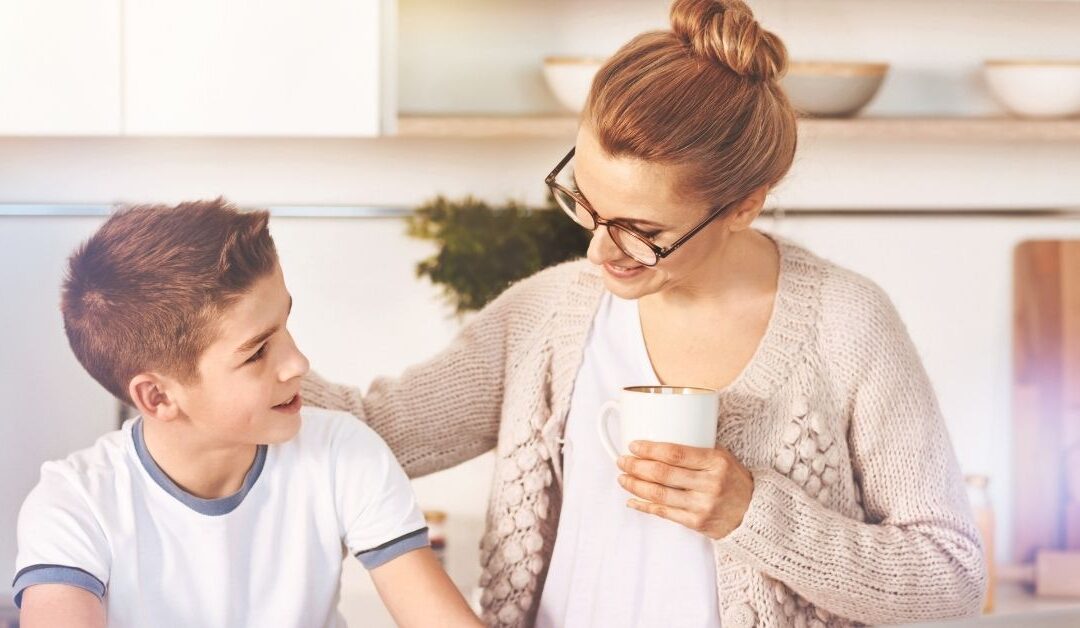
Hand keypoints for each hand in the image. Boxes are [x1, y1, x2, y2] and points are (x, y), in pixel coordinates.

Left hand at [616, 440, 753, 539]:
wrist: (754, 514)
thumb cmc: (734, 481)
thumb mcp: (723, 458)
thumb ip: (697, 449)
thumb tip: (660, 438)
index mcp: (716, 462)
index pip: (676, 454)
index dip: (651, 449)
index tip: (634, 445)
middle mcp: (709, 484)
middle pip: (663, 474)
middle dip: (636, 466)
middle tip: (622, 460)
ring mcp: (702, 506)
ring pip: (659, 495)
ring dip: (635, 485)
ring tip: (622, 477)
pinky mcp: (696, 523)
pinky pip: (663, 514)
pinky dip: (644, 506)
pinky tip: (632, 499)